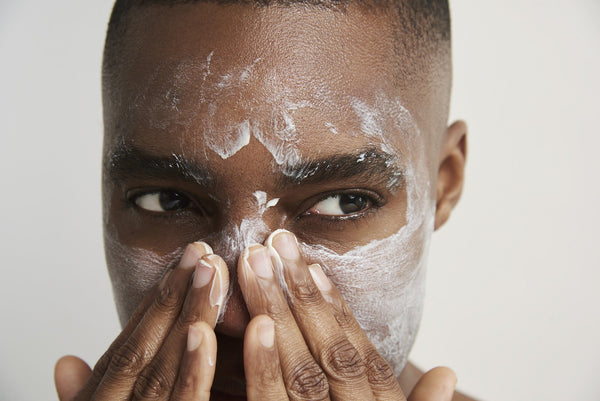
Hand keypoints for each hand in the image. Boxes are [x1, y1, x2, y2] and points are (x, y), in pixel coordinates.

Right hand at [54, 242, 228, 400]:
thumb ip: (87, 392)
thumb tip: (65, 363)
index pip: (123, 350)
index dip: (153, 306)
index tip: (182, 266)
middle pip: (141, 351)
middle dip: (173, 297)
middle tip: (202, 252)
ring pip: (162, 370)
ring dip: (189, 316)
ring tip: (211, 271)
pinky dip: (193, 371)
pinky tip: (203, 333)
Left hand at [238, 229, 456, 400]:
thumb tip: (449, 372)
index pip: (361, 353)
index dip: (337, 308)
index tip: (314, 267)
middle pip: (330, 349)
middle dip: (301, 293)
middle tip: (277, 242)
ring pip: (300, 369)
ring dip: (277, 312)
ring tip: (255, 262)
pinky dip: (264, 367)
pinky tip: (256, 325)